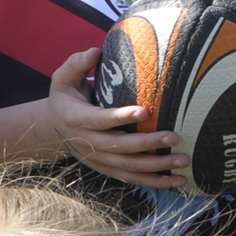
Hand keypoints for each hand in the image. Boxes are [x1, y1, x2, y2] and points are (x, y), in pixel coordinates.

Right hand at [43, 48, 189, 188]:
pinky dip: (154, 182)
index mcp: (76, 118)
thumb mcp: (63, 77)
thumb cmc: (64, 96)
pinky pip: (132, 179)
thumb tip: (96, 52)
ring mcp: (98, 159)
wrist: (51, 129)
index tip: (145, 110)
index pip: (100, 120)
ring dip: (158, 167)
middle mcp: (87, 142)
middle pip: (120, 147)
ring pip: (129, 167)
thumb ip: (77, 63)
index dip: (121, 117)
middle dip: (148, 144)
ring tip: (184, 160)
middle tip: (174, 137)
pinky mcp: (107, 169)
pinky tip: (176, 181)